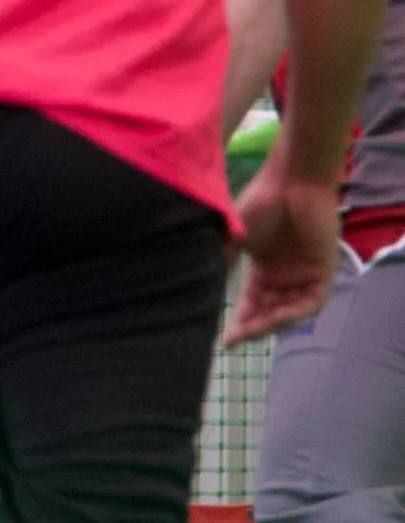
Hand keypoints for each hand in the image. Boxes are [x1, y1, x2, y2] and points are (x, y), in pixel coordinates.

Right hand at [223, 159, 340, 345]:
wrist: (290, 181)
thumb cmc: (260, 202)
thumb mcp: (233, 238)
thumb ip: (223, 262)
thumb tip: (197, 287)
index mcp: (264, 270)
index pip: (252, 304)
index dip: (239, 323)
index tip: (223, 341)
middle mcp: (285, 276)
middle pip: (270, 312)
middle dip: (254, 328)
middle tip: (237, 338)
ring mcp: (305, 274)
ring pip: (291, 311)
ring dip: (273, 323)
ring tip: (254, 329)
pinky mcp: (324, 270)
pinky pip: (312, 302)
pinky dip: (296, 312)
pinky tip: (278, 317)